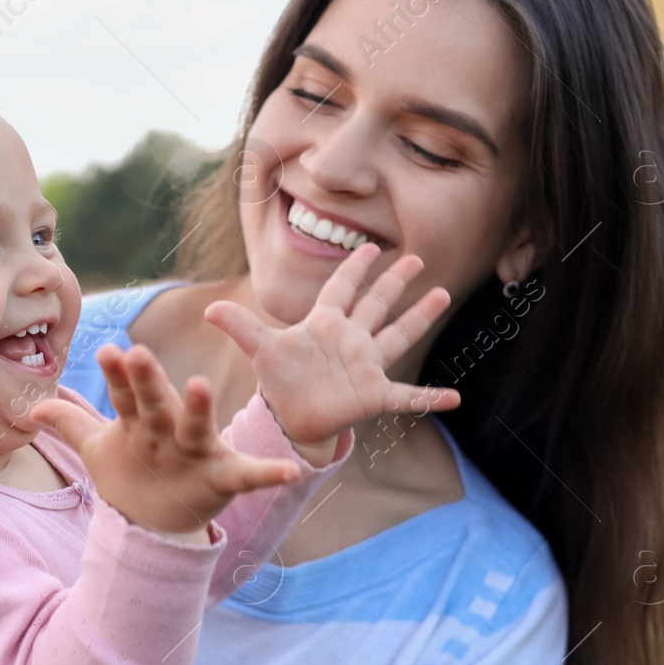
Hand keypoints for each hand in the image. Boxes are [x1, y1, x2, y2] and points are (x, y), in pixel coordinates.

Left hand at [28, 344, 301, 535]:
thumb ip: (72, 425)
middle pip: (156, 402)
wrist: (160, 522)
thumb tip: (32, 409)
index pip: (125, 394)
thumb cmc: (132, 471)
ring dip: (199, 409)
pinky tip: (292, 473)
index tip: (105, 351)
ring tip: (199, 386)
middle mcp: (169, 431)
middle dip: (147, 380)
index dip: (116, 375)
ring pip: (197, 428)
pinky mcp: (221, 478)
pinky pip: (249, 476)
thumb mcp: (100, 449)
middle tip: (137, 352)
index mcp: (139, 421)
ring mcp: (197, 453)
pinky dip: (271, 474)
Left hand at [204, 243, 458, 461]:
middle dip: (395, 282)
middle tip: (416, 258)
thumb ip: (240, 326)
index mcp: (324, 324)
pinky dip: (430, 398)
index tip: (371, 247)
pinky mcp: (373, 395)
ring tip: (444, 294)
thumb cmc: (280, 380)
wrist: (290, 417)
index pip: (341, 288)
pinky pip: (407, 396)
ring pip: (397, 335)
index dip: (355, 268)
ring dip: (419, 317)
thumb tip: (208, 308)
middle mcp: (350, 339)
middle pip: (376, 304)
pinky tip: (454, 397)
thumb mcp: (260, 350)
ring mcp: (365, 365)